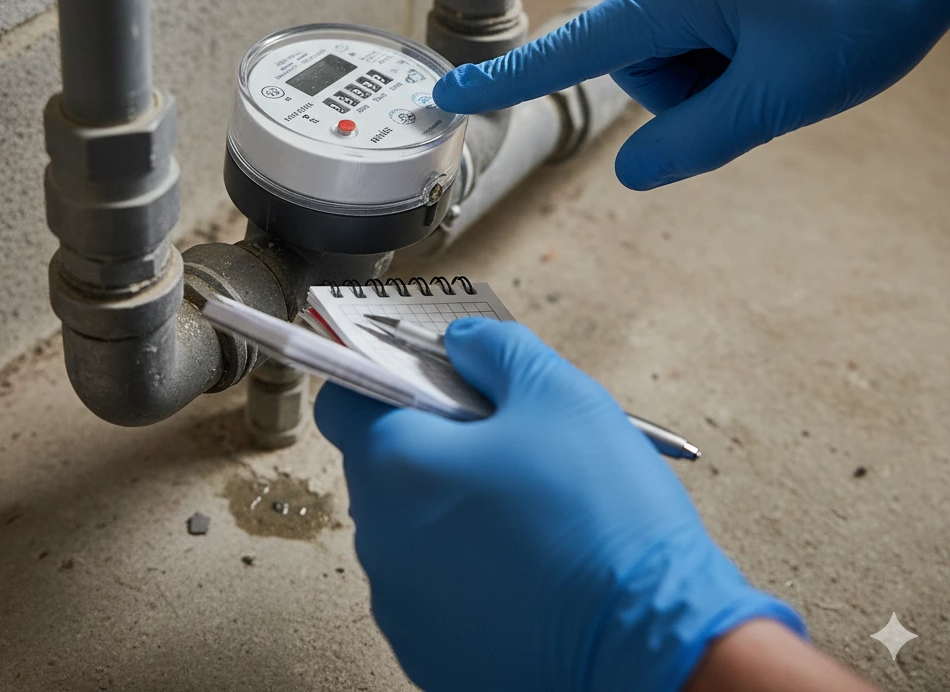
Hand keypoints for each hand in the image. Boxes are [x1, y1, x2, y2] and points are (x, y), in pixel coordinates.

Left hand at [315, 319, 803, 691]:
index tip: (416, 378)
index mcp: (399, 465)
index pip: (342, 404)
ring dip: (445, 508)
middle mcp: (383, 540)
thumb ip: (495, 350)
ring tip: (520, 507)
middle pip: (380, 467)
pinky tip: (522, 564)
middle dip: (428, 444)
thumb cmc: (605, 515)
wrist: (655, 644)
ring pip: (406, 530)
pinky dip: (463, 570)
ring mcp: (404, 606)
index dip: (378, 380)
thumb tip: (463, 342)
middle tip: (495, 439)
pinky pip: (431, 589)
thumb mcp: (558, 393)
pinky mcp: (433, 654)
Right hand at [433, 0, 949, 189]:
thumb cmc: (867, 2)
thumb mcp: (780, 95)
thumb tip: (634, 172)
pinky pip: (699, 29)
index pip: (571, 49)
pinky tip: (782, 39)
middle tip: (762, 81)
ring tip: (781, 56)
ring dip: (716, 77)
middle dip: (690, 95)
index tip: (450, 91)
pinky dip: (730, 54)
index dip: (507, 79)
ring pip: (672, 55)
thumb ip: (695, 143)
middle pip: (639, 68)